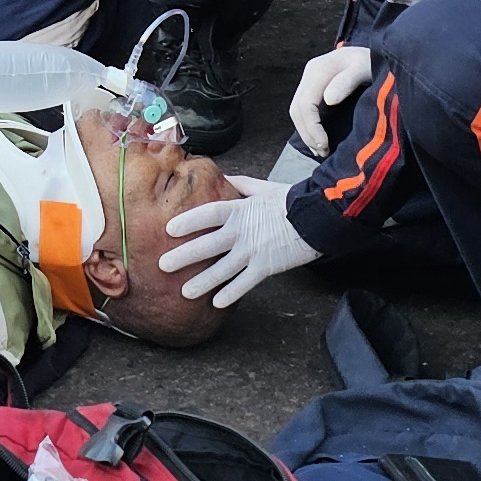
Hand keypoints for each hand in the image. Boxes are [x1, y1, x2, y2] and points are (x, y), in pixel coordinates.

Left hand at [159, 178, 319, 309]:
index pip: (209, 214)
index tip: (168, 230)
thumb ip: (240, 184)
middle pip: (208, 245)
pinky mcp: (266, 267)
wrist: (317, 217)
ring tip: (184, 292)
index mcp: (240, 209)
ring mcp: (254, 251)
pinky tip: (216, 303)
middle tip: (163, 265)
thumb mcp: (262, 187)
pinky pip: (245, 283)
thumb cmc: (289, 201)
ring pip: (223, 270)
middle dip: (184, 256)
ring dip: (202, 282)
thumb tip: (222, 178)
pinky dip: (231, 293)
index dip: (188, 221)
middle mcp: (242, 231)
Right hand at [289, 43, 375, 152]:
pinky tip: (318, 138)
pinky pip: (303, 108)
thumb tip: (329, 100)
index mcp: (319, 70)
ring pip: (297, 110)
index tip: (325, 145)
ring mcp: (309, 79)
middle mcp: (309, 73)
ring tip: (320, 149)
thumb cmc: (373, 62)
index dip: (312, 127)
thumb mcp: (364, 69)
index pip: (306, 104)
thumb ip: (346, 82)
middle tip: (322, 152)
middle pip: (297, 108)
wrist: (375, 51)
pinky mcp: (313, 85)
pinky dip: (307, 125)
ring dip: (305, 132)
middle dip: (307, 133)